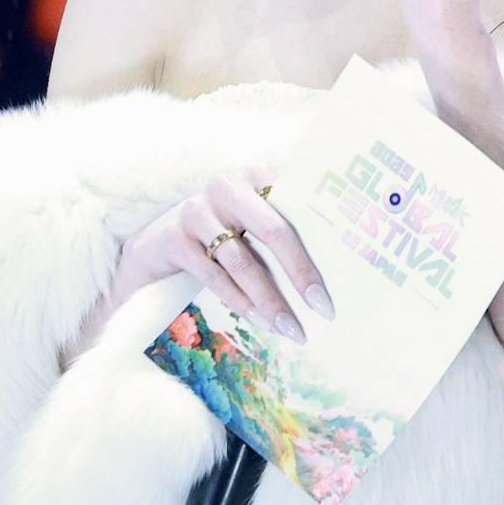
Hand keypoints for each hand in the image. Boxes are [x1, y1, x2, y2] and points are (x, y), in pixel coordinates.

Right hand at [74, 166, 335, 365]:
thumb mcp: (252, 220)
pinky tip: (260, 321)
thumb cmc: (221, 232)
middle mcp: (227, 186)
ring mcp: (198, 210)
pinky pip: (215, 277)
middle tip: (324, 308)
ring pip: (244, 262)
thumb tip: (336, 268)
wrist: (156, 244)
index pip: (297, 202)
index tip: (347, 267)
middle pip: (275, 231)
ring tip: (292, 329)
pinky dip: (240, 302)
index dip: (323, 235)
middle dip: (302, 273)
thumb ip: (286, 227)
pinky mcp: (175, 238)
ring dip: (271, 300)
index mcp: (256, 175)